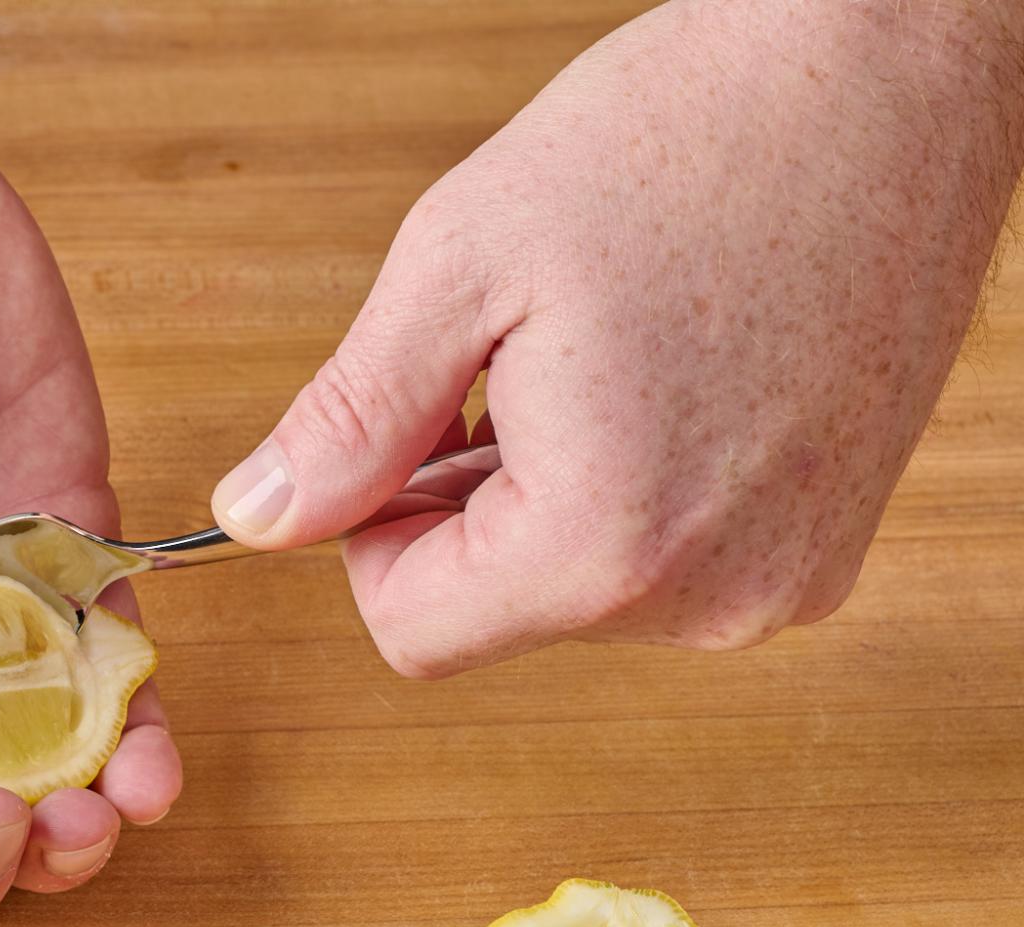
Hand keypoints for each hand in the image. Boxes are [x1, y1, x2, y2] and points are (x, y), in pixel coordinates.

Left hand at [211, 0, 1023, 676]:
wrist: (892, 72)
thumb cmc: (694, 133)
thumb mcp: (464, 263)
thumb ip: (351, 419)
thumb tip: (259, 518)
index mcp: (609, 545)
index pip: (409, 631)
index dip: (373, 529)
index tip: (408, 424)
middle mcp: (715, 599)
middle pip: (496, 613)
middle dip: (468, 504)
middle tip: (519, 363)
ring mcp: (786, 580)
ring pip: (578, 593)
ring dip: (550, 495)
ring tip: (607, 359)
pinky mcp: (827, 548)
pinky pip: (668, 565)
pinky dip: (634, 492)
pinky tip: (670, 380)